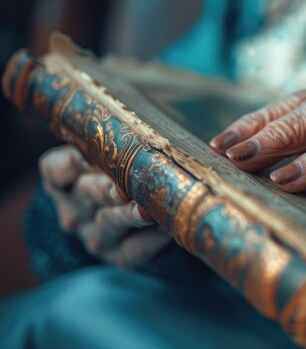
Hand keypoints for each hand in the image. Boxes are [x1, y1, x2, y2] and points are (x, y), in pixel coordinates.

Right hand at [39, 145, 169, 267]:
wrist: (139, 231)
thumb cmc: (125, 181)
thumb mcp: (108, 161)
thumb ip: (108, 147)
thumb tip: (126, 131)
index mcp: (66, 183)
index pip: (55, 170)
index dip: (67, 164)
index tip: (80, 157)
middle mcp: (77, 211)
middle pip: (87, 194)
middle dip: (106, 188)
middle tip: (124, 185)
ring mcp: (99, 238)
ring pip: (111, 223)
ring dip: (130, 215)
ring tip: (148, 209)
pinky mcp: (124, 258)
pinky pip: (137, 248)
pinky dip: (153, 238)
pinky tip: (166, 227)